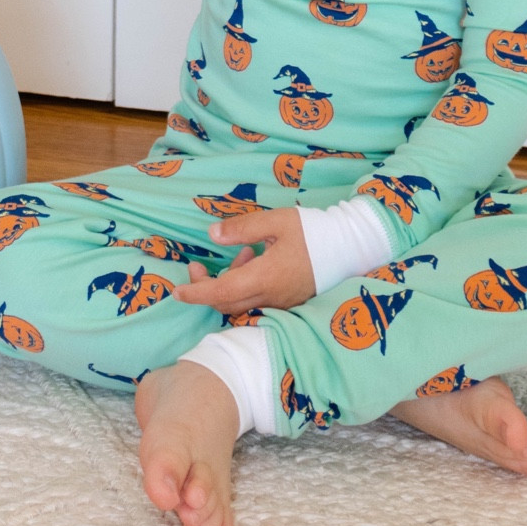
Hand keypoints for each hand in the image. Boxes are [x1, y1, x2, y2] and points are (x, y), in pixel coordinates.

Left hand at [172, 207, 315, 315]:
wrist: (350, 247)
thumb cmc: (314, 231)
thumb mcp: (275, 222)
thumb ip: (241, 229)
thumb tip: (212, 234)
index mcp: (263, 278)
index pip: (220, 292)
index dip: (195, 293)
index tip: (176, 291)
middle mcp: (269, 297)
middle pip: (225, 303)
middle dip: (205, 287)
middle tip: (199, 266)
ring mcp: (280, 303)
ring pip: (240, 303)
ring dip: (228, 283)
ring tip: (243, 252)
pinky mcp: (287, 302)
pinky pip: (255, 301)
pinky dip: (244, 285)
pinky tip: (255, 260)